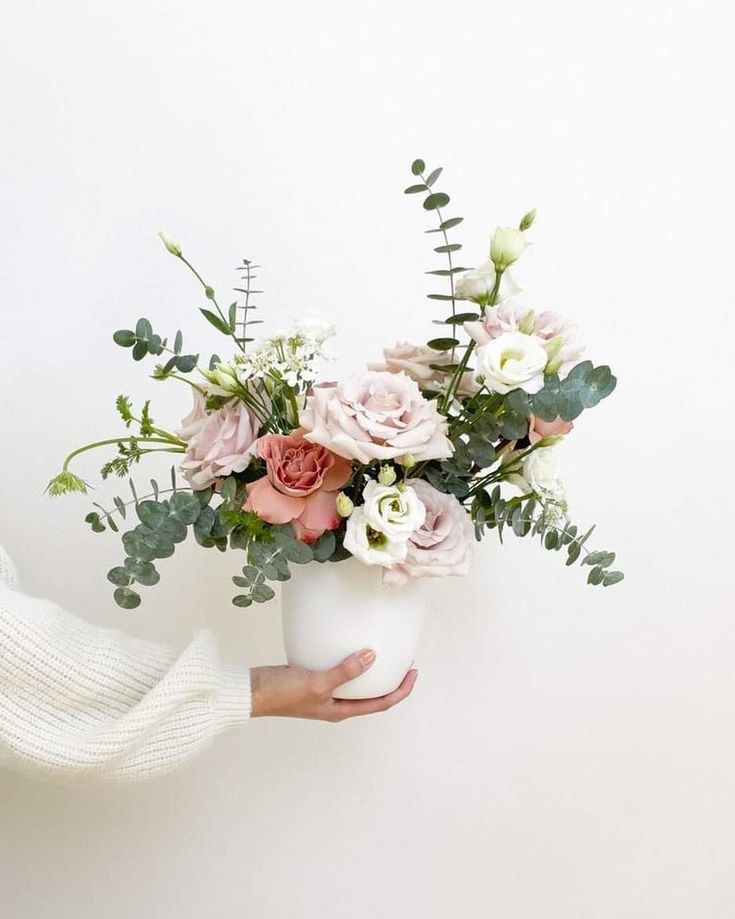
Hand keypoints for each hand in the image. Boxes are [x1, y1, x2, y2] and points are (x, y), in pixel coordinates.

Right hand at [250, 650, 417, 720]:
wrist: (254, 692)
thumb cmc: (284, 694)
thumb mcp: (318, 682)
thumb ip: (346, 671)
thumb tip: (372, 657)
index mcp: (341, 710)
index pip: (381, 703)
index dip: (401, 690)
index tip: (414, 673)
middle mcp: (336, 704)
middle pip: (372, 694)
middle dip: (391, 680)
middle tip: (404, 661)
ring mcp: (325, 692)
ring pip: (357, 683)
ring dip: (371, 670)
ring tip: (382, 651)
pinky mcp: (314, 680)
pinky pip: (340, 671)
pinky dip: (349, 661)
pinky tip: (349, 645)